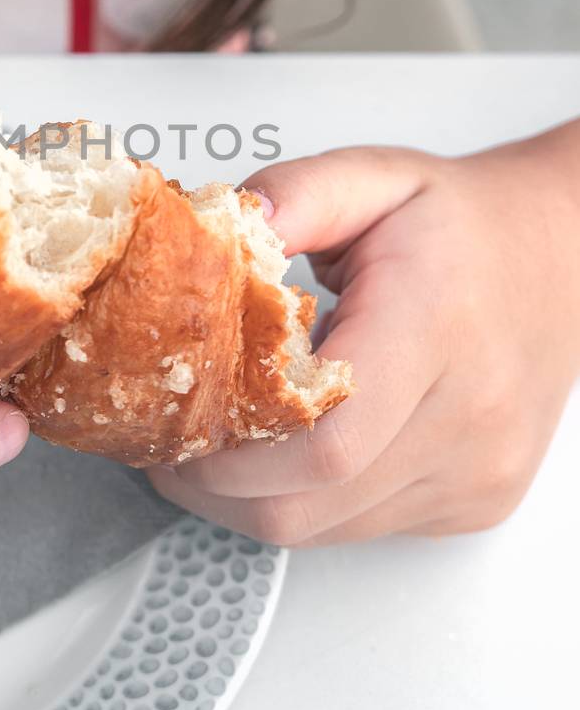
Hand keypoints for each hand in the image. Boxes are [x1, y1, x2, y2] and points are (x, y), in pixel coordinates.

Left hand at [144, 127, 579, 544]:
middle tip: (170, 444)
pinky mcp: (477, 503)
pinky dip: (310, 502)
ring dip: (254, 499)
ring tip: (221, 443)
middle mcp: (468, 417)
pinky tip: (292, 450)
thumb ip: (295, 195)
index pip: (325, 443)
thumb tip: (226, 225)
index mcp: (434, 329)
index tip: (174, 430)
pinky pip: (363, 529)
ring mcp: (478, 473)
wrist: (565, 257)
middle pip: (310, 504)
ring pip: (328, 531)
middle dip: (216, 489)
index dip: (231, 458)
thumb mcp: (374, 177)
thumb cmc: (464, 226)